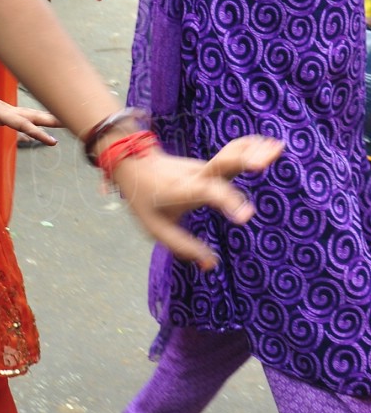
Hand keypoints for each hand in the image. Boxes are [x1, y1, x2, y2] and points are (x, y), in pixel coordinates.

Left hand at [0, 66, 58, 156]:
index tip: (53, 141)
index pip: (21, 123)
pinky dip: (33, 122)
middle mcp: (4, 109)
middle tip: (72, 123)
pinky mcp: (0, 112)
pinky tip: (38, 128)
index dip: (37, 132)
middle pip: (33, 115)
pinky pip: (21, 118)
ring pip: (29, 115)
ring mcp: (4, 110)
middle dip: (52, 121)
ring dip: (46, 119)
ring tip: (64, 123)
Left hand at [113, 137, 281, 268]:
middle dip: (243, 161)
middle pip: (222, 164)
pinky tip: (273, 146)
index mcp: (183, 191)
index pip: (208, 194)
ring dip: (254, 151)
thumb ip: (183, 247)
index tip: (246, 217)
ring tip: (278, 149)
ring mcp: (206, 166)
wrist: (134, 164)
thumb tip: (212, 266)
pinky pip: (234, 152)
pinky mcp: (212, 163)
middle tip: (264, 161)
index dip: (227, 203)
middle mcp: (197, 174)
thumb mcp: (156, 229)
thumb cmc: (145, 200)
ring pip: (231, 154)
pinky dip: (252, 147)